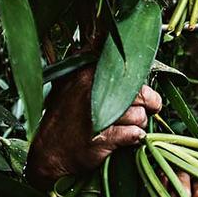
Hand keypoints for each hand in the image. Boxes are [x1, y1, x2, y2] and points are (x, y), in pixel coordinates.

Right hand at [25, 64, 161, 189]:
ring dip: (139, 123)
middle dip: (149, 103)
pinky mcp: (104, 137)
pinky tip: (125, 138)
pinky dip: (135, 137)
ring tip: (127, 126)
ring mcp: (98, 115)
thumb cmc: (65, 116)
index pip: (128, 67)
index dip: (140, 79)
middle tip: (148, 108)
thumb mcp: (71, 82)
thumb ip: (91, 62)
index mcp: (87, 72)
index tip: (140, 87)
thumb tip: (108, 43)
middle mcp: (93, 90)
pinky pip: (135, 133)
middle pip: (141, 92)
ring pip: (140, 115)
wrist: (48, 152)